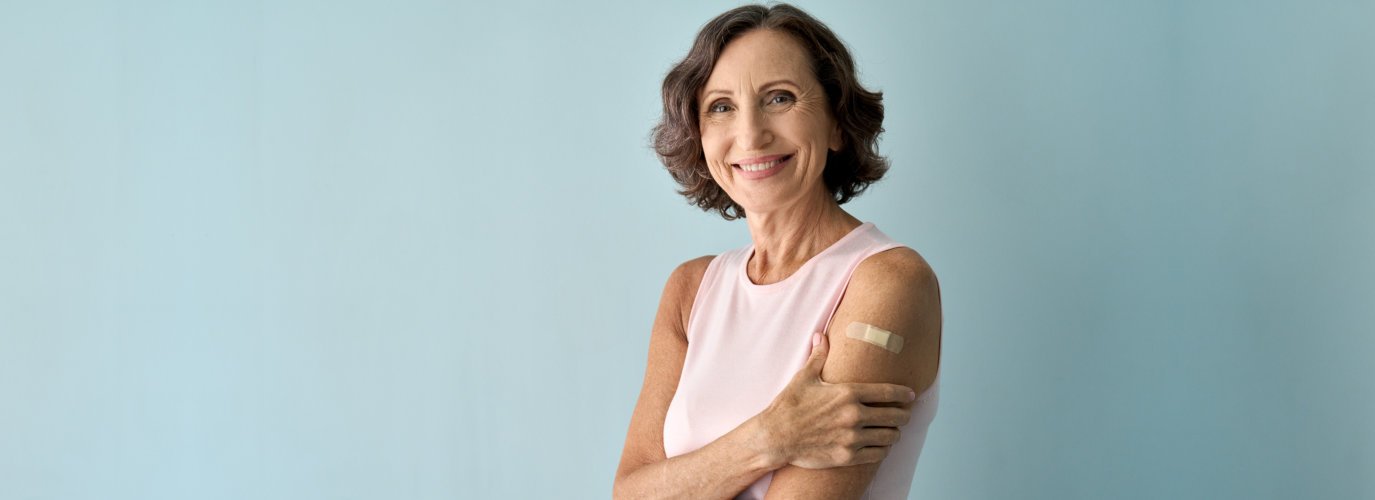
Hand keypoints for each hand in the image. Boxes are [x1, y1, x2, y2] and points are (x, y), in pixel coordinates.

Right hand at [756, 333, 914, 468]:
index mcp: (848, 393)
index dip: (904, 393)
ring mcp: (852, 437)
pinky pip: (878, 454)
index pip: (888, 392)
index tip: (911, 395)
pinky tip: (881, 447)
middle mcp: (854, 415)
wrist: (775, 436)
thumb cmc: (788, 405)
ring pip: (890, 437)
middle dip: (904, 415)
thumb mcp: (804, 377)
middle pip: (895, 416)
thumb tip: (820, 336)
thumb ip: (818, 356)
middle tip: (904, 414)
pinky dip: (883, 450)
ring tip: (893, 431)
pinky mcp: (847, 456)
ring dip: (895, 433)